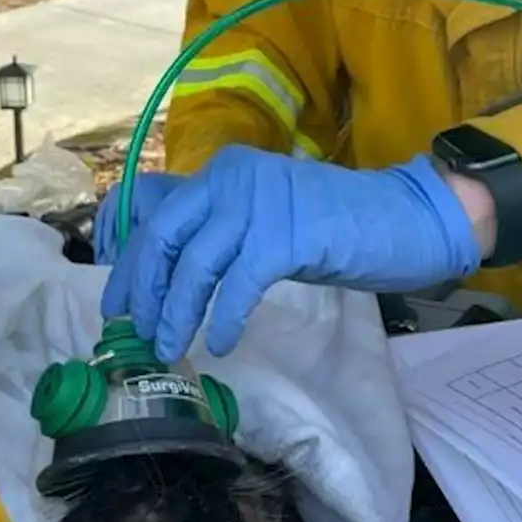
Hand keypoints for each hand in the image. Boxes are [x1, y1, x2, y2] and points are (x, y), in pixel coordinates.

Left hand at [101, 146, 482, 360]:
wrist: (403, 219)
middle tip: (133, 330)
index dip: (129, 259)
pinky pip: (238, 285)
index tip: (118, 300)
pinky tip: (219, 343)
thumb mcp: (263, 218)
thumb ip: (220, 232)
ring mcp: (257, 206)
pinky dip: (223, 318)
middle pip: (164, 238)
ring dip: (176, 312)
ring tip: (168, 347)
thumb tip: (170, 273)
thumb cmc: (334, 226)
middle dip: (141, 288)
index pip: (156, 214)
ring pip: (195, 265)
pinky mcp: (284, 237)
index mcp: (222, 173)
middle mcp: (231, 180)